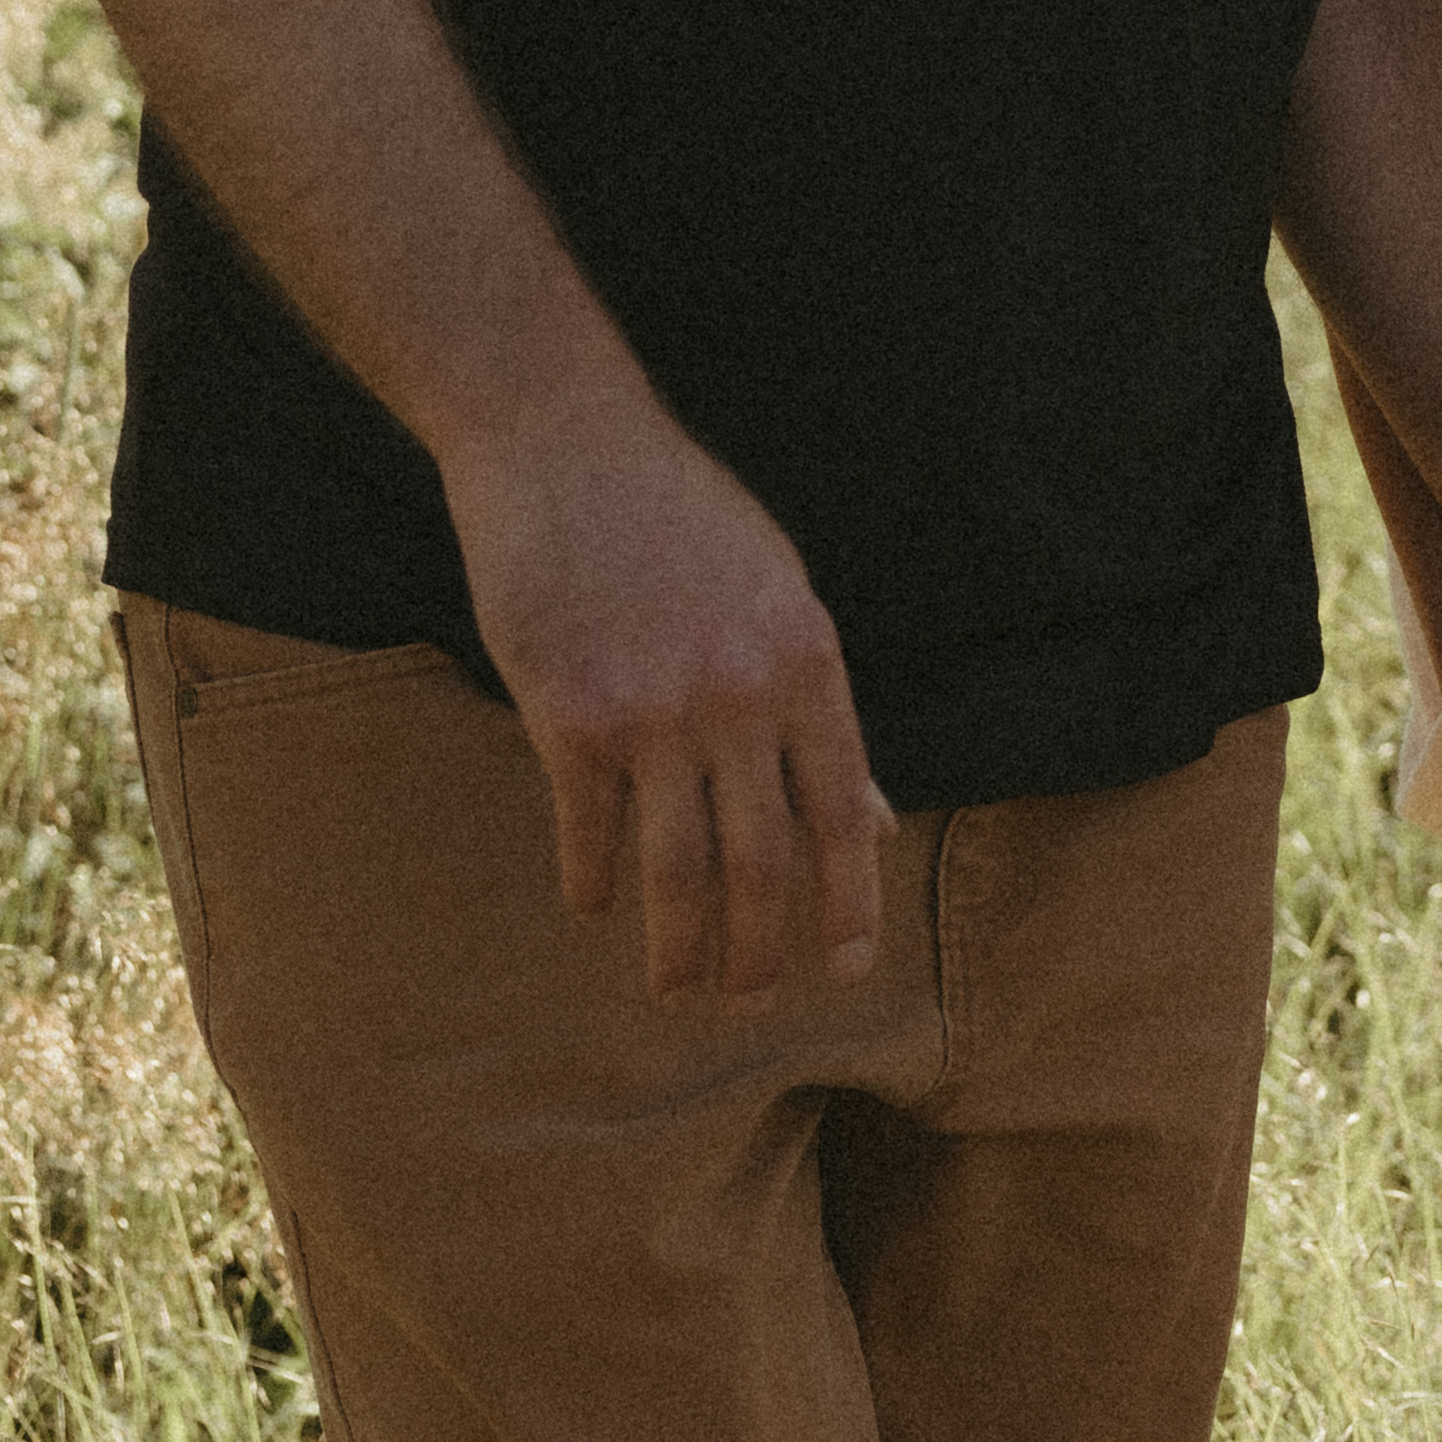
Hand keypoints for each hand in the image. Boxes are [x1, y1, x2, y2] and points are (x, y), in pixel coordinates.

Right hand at [441, 390, 887, 997]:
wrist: (563, 439)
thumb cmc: (678, 517)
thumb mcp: (778, 594)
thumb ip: (820, 711)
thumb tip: (878, 821)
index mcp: (807, 662)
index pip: (846, 815)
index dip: (850, 904)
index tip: (847, 968)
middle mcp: (740, 695)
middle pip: (763, 866)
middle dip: (759, 955)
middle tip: (747, 1003)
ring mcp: (654, 710)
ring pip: (679, 873)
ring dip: (679, 953)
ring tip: (676, 989)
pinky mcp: (570, 715)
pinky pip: (588, 833)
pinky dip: (592, 883)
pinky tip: (592, 903)